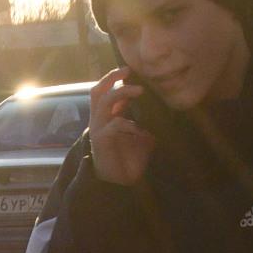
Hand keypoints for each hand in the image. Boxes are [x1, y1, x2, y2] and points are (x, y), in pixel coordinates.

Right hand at [88, 67, 154, 186]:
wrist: (120, 181)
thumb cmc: (130, 156)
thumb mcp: (139, 132)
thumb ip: (140, 117)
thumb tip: (155, 103)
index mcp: (105, 116)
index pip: (103, 91)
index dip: (114, 78)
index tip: (129, 70)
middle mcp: (98, 120)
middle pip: (97, 91)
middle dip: (111, 77)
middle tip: (127, 70)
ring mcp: (98, 129)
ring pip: (104, 102)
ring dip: (122, 92)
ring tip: (139, 91)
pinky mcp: (102, 141)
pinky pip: (114, 125)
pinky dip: (129, 124)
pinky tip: (140, 130)